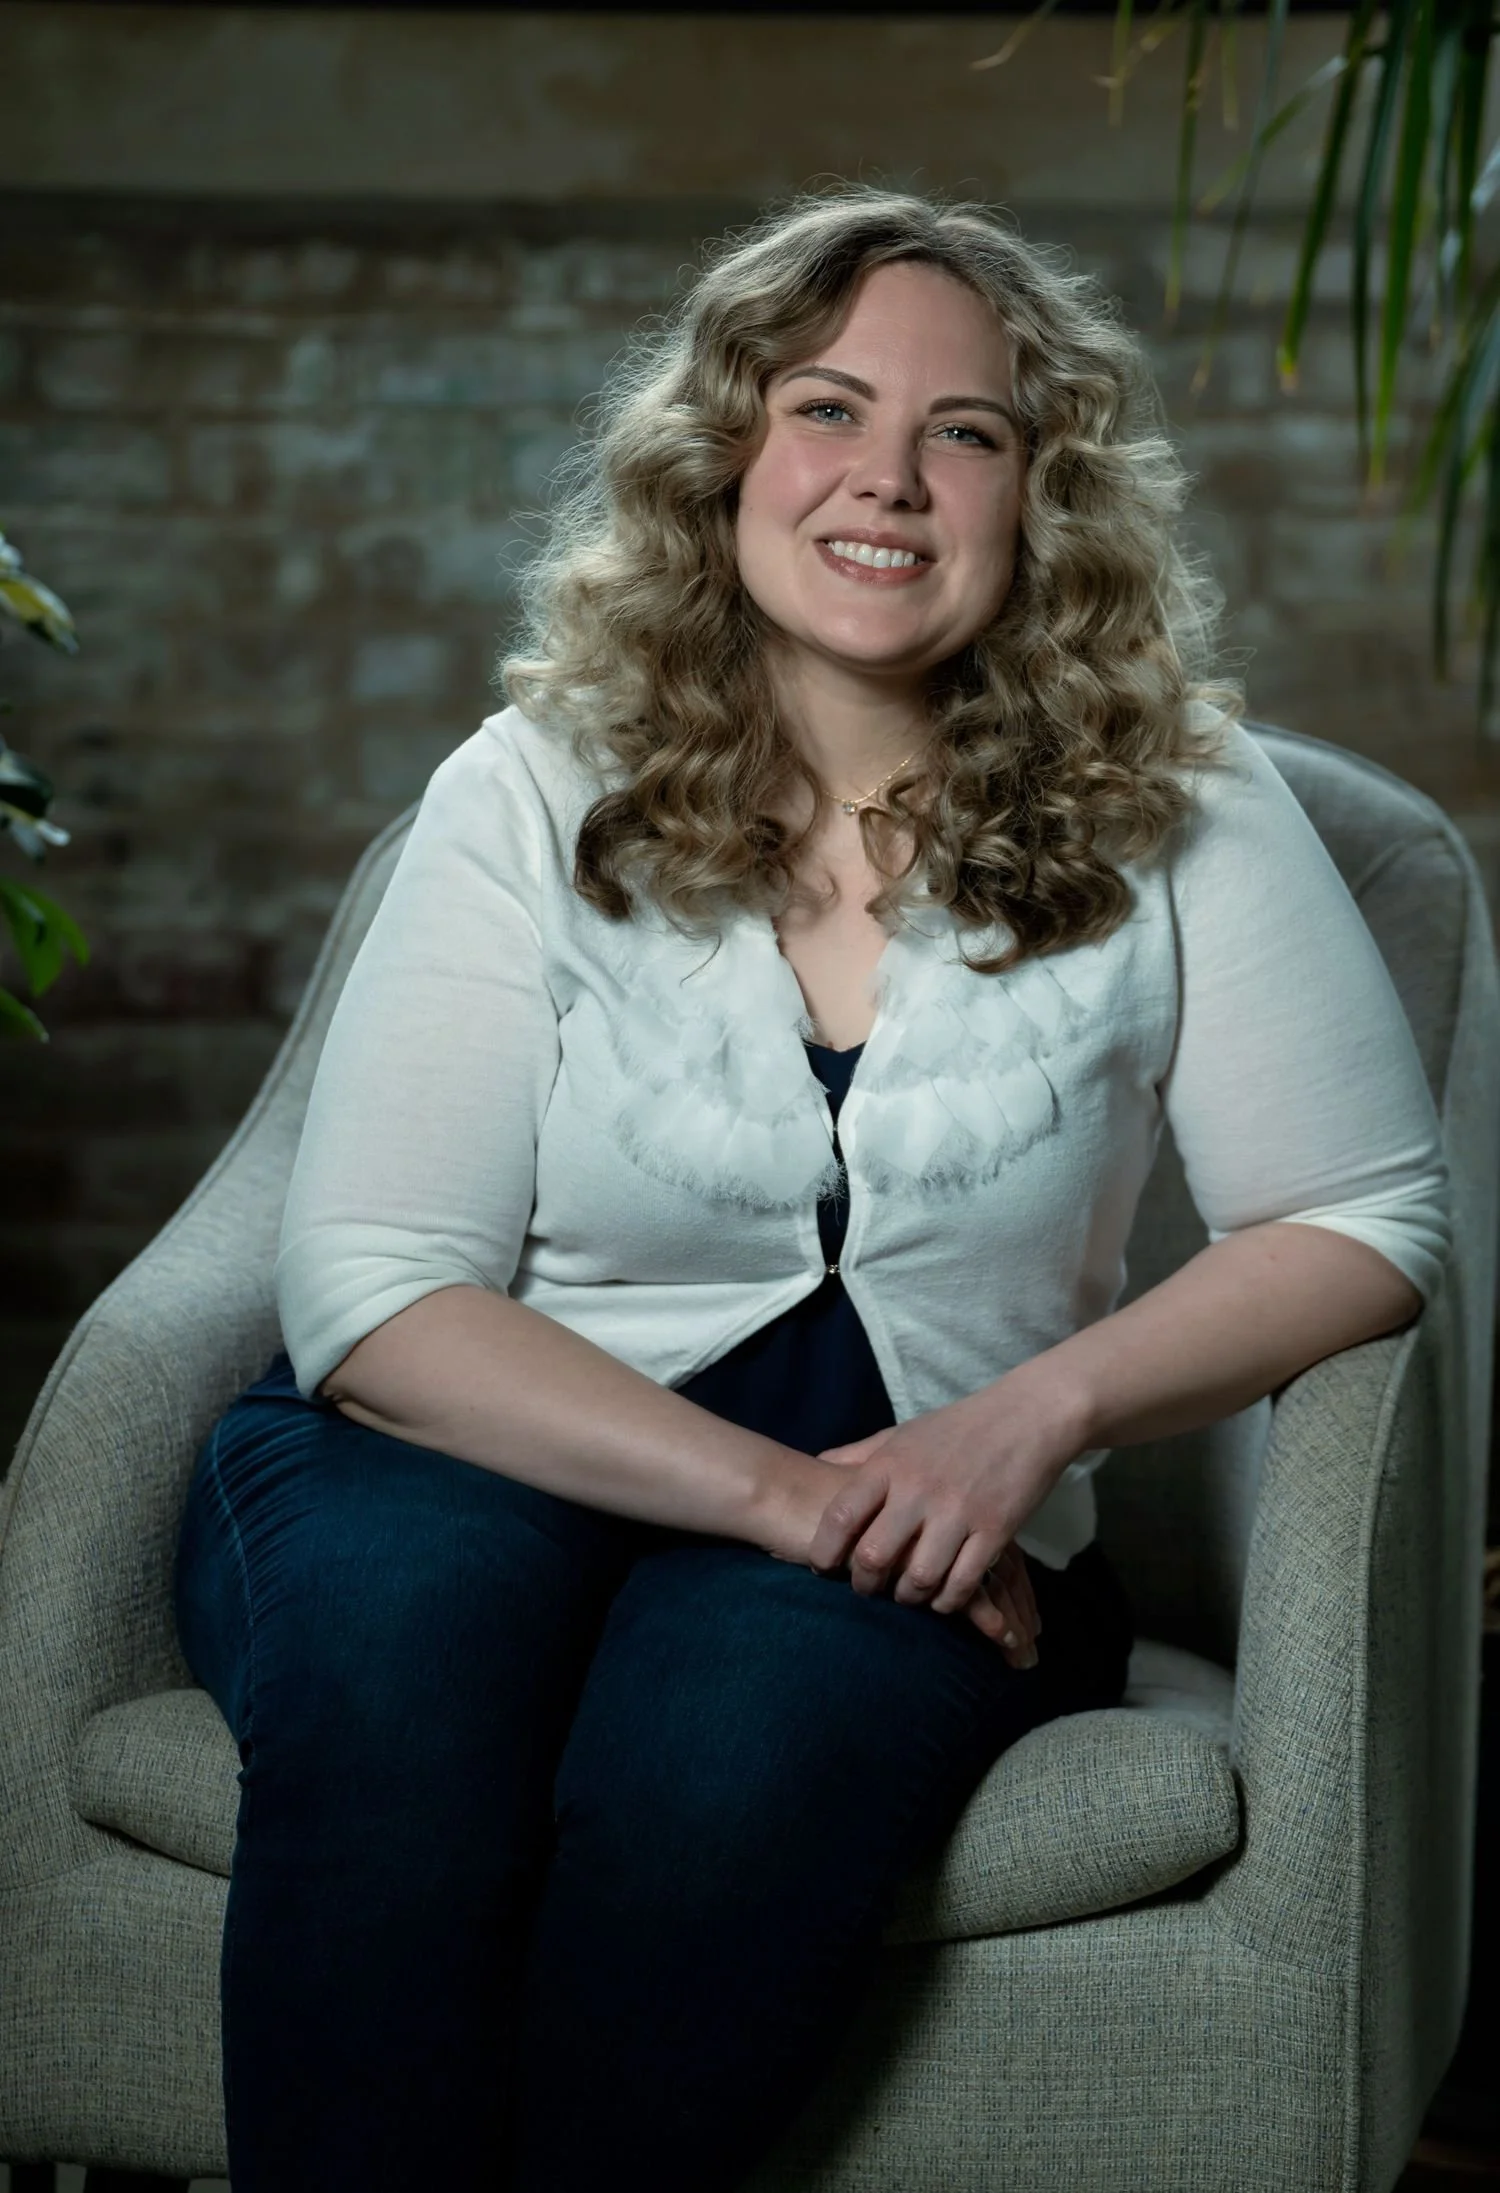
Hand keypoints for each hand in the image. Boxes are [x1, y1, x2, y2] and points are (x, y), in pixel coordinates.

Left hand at [807, 1382, 1075, 1626]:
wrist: (1028, 1415)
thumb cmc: (959, 1427)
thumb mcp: (903, 1433)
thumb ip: (860, 1454)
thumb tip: (817, 1464)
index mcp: (892, 1464)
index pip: (841, 1514)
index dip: (824, 1550)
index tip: (822, 1567)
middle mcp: (920, 1490)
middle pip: (874, 1556)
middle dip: (863, 1584)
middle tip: (866, 1589)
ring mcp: (959, 1512)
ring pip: (919, 1579)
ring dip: (907, 1597)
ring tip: (906, 1595)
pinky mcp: (995, 1531)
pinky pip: (963, 1584)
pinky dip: (948, 1601)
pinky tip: (944, 1597)